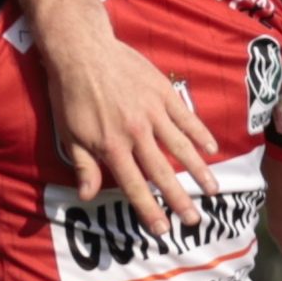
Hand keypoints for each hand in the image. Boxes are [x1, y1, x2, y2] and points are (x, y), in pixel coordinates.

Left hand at [48, 37, 219, 234]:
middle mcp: (136, 133)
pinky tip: (212, 149)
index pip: (134, 185)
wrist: (82, 51)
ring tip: (213, 190)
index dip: (149, 210)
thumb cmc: (69, 94)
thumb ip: (83, 166)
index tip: (163, 230)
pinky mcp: (162, 92)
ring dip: (199, 171)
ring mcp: (152, 112)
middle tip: (195, 220)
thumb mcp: (68, 133)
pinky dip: (200, 134)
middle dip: (180, 199)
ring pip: (181, 147)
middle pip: (162, 172)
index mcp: (111, 146)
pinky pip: (186, 117)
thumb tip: (87, 197)